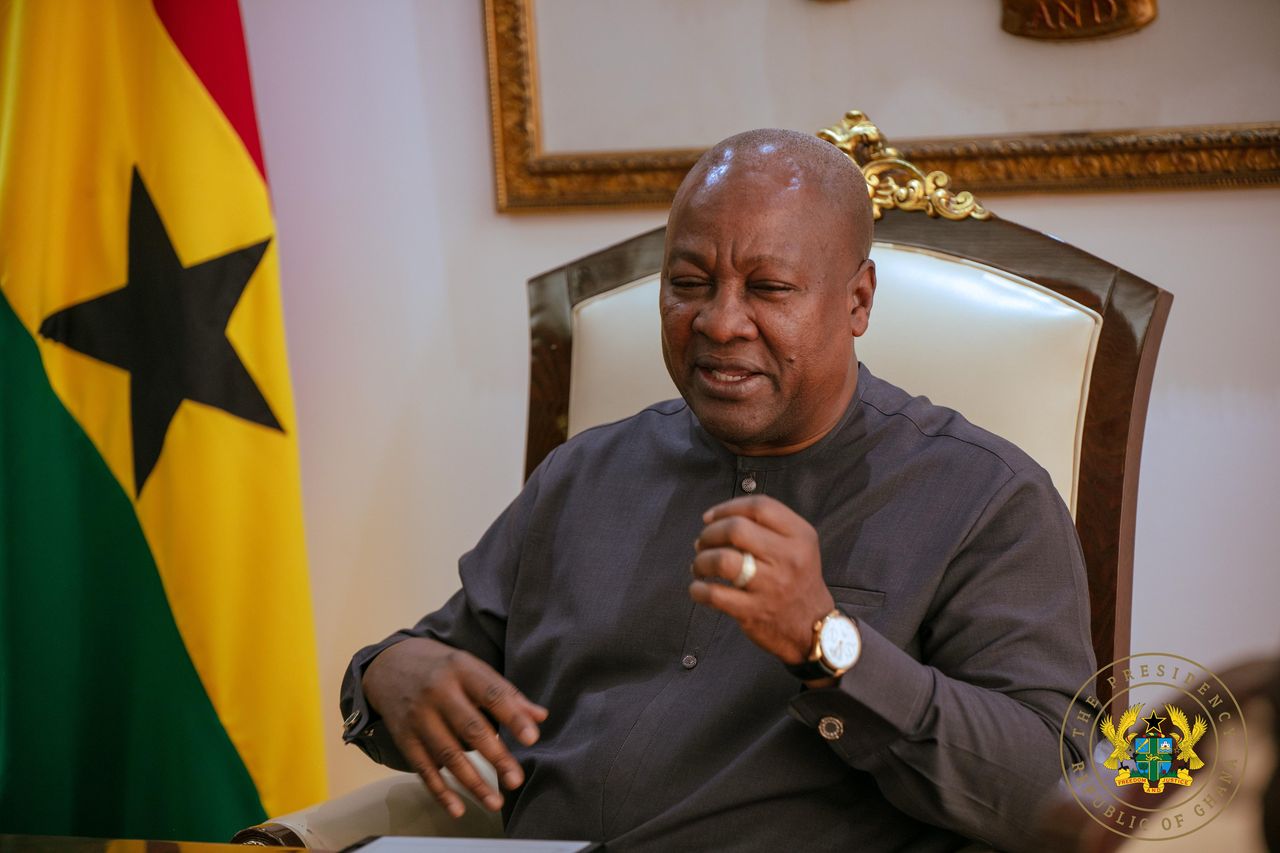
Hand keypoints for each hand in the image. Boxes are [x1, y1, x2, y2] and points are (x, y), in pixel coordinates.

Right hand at [362, 637, 547, 817]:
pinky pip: (423, 769)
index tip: (532, 738)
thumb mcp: (472, 668)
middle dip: (496, 756)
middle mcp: (438, 692)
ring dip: (473, 782)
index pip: (492, 694)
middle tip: (516, 780)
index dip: (513, 717)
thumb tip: (540, 717)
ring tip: (495, 802)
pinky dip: (440, 791)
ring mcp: (419, 717)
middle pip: (470, 728)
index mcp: (462, 670)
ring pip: (448, 754)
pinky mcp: (405, 738)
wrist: (389, 664)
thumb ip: (506, 694)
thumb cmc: (442, 668)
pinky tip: (458, 809)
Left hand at [689, 495, 834, 667]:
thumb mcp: (798, 546)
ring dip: (701, 560)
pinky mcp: (755, 611)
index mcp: (800, 536)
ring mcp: (772, 586)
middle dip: (710, 533)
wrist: (813, 627)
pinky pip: (715, 594)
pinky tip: (698, 588)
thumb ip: (766, 527)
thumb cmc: (796, 580)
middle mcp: (789, 558)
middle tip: (702, 543)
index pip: (759, 506)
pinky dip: (698, 589)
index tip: (710, 517)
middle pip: (736, 529)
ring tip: (699, 566)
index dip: (727, 508)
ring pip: (722, 560)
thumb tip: (713, 520)